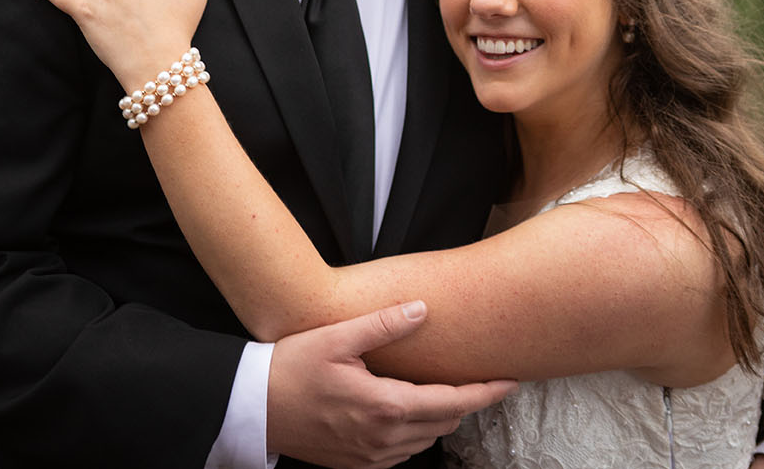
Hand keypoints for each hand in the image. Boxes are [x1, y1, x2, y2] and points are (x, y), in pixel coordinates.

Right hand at [267, 302, 516, 468]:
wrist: (254, 407)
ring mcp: (373, 456)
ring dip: (437, 417)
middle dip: (462, 401)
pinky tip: (401, 410)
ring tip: (433, 389)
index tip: (509, 382)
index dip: (484, 392)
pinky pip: (403, 452)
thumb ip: (383, 324)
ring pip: (426, 439)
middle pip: (445, 423)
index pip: (452, 402)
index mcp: (385, 406)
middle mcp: (385, 438)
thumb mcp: (335, 338)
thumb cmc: (289, 368)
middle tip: (470, 377)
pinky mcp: (360, 464)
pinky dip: (413, 432)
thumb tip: (422, 310)